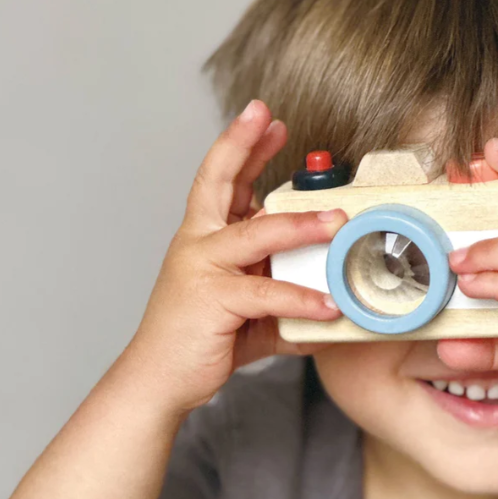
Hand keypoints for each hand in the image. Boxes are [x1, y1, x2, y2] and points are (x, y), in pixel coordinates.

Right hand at [128, 99, 345, 412]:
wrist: (160, 378)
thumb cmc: (202, 338)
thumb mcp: (246, 307)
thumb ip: (280, 292)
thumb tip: (328, 296)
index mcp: (204, 238)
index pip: (222, 181)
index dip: (242, 147)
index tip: (266, 120)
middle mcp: (198, 244)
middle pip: (219, 183)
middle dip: (244, 147)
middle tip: (270, 121)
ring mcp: (202, 268)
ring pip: (256, 234)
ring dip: (300, 225)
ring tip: (337, 221)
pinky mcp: (213, 300)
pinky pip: (267, 293)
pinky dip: (301, 298)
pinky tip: (329, 305)